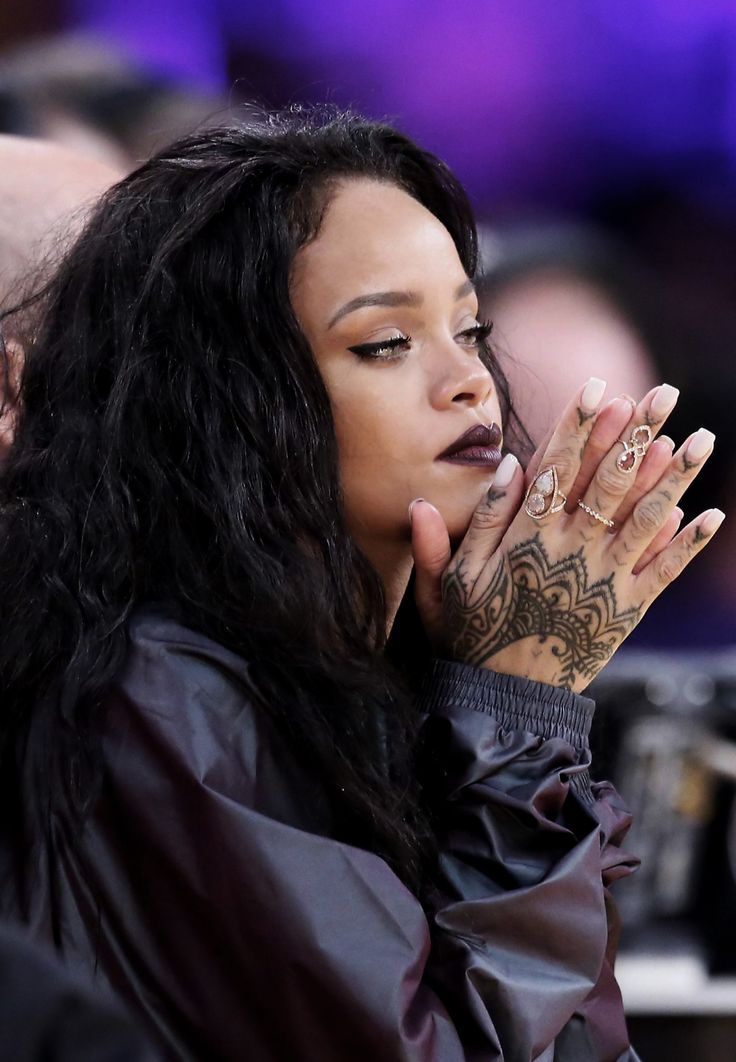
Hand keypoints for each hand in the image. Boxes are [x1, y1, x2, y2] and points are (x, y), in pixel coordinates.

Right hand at [410, 379, 723, 691]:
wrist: (505, 701)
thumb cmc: (472, 638)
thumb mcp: (450, 582)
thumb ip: (469, 524)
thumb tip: (502, 463)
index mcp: (526, 539)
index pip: (557, 470)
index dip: (578, 427)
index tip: (598, 388)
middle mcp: (570, 552)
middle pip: (609, 482)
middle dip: (637, 435)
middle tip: (664, 393)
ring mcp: (603, 581)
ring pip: (645, 519)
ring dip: (675, 478)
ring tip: (701, 439)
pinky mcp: (626, 611)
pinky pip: (663, 573)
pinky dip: (687, 544)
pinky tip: (712, 514)